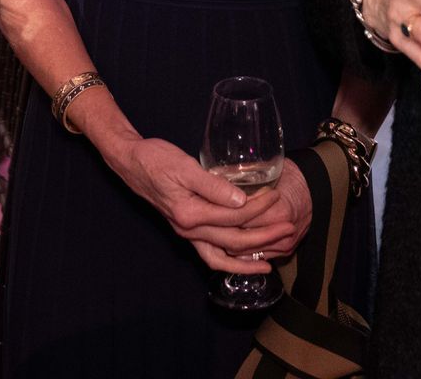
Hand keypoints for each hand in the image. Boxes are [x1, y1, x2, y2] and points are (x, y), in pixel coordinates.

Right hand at [109, 137, 296, 273]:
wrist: (131, 162)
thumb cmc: (156, 159)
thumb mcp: (184, 166)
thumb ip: (212, 185)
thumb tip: (241, 201)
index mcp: (189, 214)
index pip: (234, 216)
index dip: (259, 207)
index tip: (277, 196)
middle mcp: (188, 229)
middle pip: (234, 241)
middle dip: (265, 238)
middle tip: (289, 228)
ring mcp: (187, 233)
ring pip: (223, 256)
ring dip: (250, 258)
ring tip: (273, 259)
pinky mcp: (188, 230)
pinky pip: (212, 254)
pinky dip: (230, 260)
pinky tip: (245, 260)